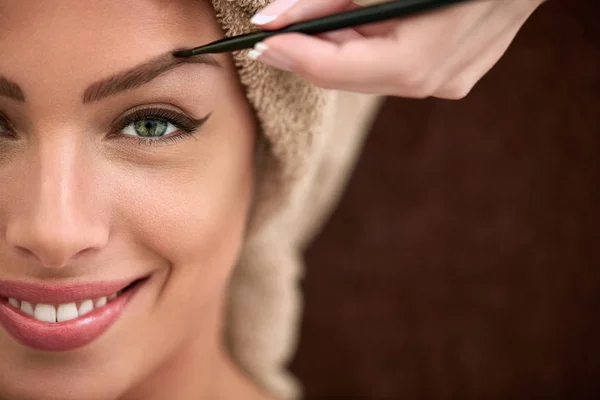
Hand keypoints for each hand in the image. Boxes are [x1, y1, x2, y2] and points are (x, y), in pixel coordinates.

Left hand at [247, 0, 545, 98]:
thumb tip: (269, 21)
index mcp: (418, 55)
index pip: (333, 69)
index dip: (289, 54)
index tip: (256, 42)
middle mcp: (435, 80)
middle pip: (350, 77)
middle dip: (312, 53)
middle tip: (281, 31)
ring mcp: (451, 81)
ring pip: (372, 77)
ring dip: (343, 51)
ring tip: (327, 23)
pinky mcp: (459, 75)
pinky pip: (398, 71)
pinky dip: (374, 51)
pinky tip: (367, 29)